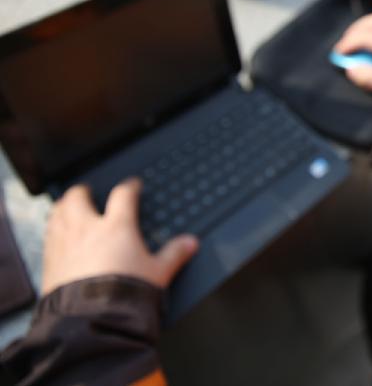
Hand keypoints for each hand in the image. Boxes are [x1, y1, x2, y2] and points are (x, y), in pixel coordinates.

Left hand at [42, 178, 198, 294]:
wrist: (92, 319)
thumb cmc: (125, 293)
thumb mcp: (158, 273)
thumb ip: (174, 254)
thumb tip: (190, 243)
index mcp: (117, 226)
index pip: (123, 194)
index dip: (129, 187)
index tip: (132, 186)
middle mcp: (87, 229)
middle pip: (78, 197)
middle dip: (83, 191)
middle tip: (88, 191)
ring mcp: (65, 243)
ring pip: (57, 212)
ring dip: (63, 206)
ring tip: (67, 206)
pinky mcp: (49, 261)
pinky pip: (47, 235)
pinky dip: (52, 229)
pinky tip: (56, 234)